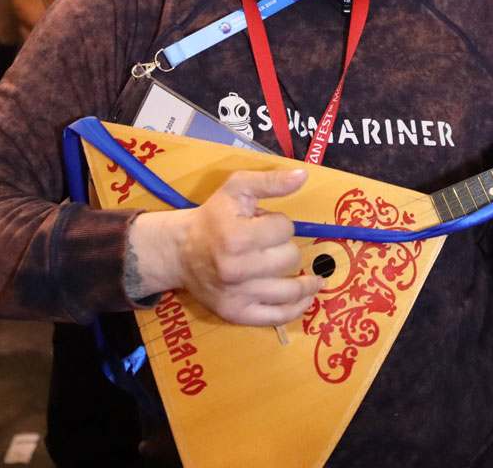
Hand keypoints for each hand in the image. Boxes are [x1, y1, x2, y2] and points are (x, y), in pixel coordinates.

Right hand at [159, 167, 322, 325]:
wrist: (180, 252)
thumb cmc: (213, 217)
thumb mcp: (236, 188)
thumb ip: (270, 180)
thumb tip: (303, 176)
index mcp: (236, 236)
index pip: (285, 228)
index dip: (279, 222)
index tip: (264, 224)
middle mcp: (237, 269)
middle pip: (290, 257)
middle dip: (285, 247)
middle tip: (268, 246)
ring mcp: (237, 295)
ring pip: (290, 289)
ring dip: (302, 281)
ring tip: (312, 279)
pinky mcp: (236, 314)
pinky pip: (277, 317)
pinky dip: (297, 308)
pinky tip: (307, 299)